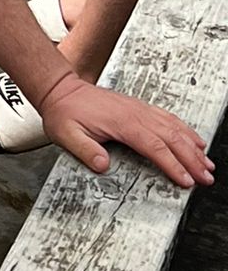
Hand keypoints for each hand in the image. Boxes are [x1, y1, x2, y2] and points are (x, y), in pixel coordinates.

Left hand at [36, 70, 213, 187]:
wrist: (61, 90)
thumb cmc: (64, 112)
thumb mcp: (66, 134)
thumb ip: (85, 150)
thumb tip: (103, 165)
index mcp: (122, 122)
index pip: (155, 147)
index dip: (173, 165)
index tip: (186, 180)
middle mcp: (135, 114)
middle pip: (171, 138)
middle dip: (192, 159)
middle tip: (206, 178)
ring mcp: (139, 109)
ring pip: (174, 127)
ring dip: (193, 146)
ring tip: (208, 163)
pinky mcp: (139, 107)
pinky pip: (168, 118)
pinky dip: (184, 129)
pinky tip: (194, 139)